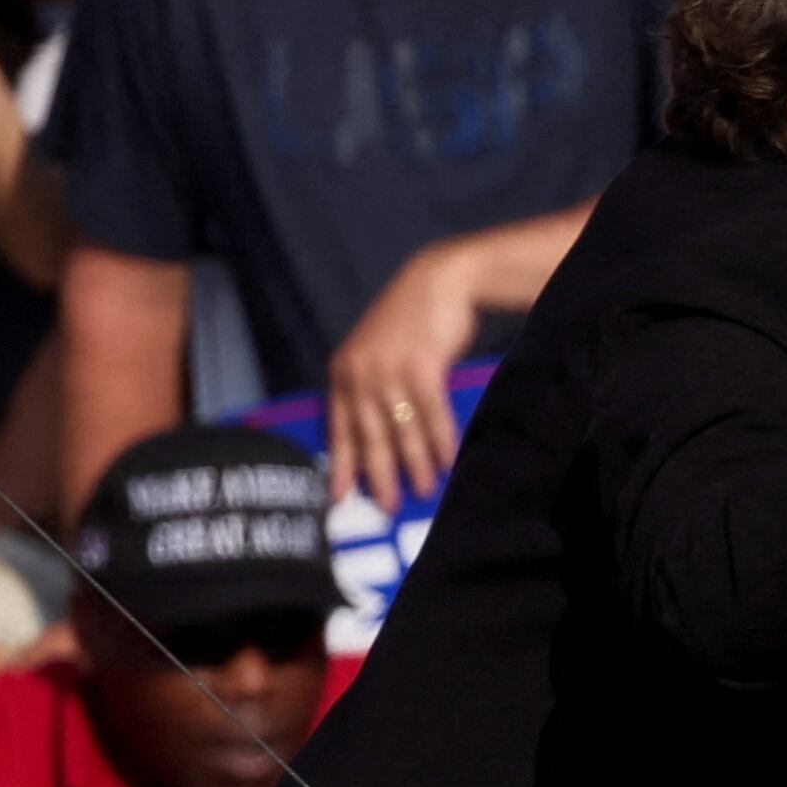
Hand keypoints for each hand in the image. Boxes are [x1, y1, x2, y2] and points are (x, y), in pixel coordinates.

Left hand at [324, 239, 487, 507]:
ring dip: (415, 463)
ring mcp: (391, 371)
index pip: (339, 428)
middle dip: (380, 474)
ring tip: (425, 489)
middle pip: (370, 436)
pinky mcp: (422, 366)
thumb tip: (379, 431)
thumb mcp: (378, 350)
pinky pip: (431, 413)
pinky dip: (441, 439)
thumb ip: (372, 384)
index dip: (342, 464)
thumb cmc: (412, 316)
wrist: (441, 280)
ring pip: (401, 429)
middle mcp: (362, 375)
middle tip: (388, 506)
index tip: (341, 497)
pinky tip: (448, 460)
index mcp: (344, 372)